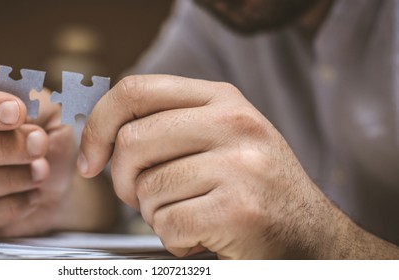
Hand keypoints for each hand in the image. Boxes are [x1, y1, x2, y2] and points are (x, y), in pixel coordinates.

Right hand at [0, 84, 76, 237]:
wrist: (61, 187)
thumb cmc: (51, 143)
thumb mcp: (53, 115)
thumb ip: (40, 112)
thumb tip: (28, 132)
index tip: (17, 113)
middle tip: (39, 147)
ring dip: (6, 180)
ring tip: (40, 173)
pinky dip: (6, 208)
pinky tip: (31, 197)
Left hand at [78, 75, 342, 258]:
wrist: (311, 236)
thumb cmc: (254, 187)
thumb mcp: (220, 138)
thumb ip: (169, 126)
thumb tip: (101, 138)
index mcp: (222, 99)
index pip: (135, 90)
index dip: (99, 124)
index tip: (93, 159)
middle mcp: (233, 123)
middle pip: (131, 143)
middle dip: (124, 181)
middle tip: (143, 198)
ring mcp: (240, 164)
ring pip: (147, 190)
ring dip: (155, 215)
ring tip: (190, 214)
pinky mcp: (239, 209)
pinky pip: (168, 225)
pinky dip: (174, 239)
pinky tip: (202, 235)